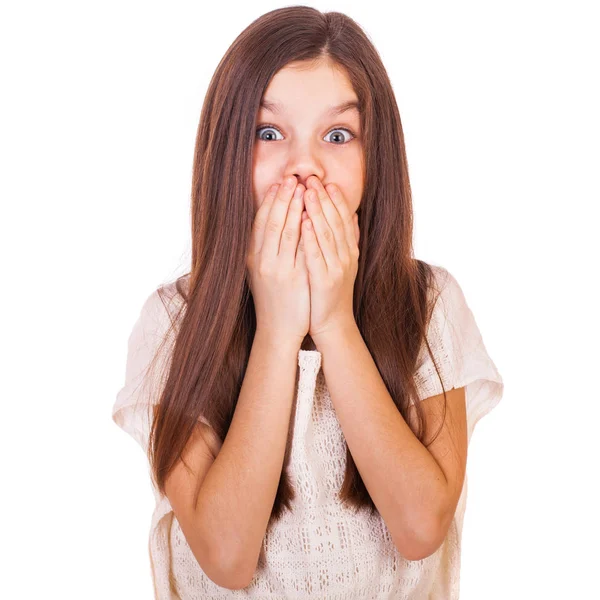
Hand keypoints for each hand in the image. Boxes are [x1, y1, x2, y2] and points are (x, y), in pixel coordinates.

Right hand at [247, 176, 309, 345]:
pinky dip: (304, 231)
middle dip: (282, 198)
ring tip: (302, 189)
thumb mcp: (260, 272)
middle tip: (291, 178)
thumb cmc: (271, 299)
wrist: (277, 329)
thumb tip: (268, 222)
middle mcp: (262, 261)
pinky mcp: (294, 279)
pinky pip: (300, 250)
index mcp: (252, 258)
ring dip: (294, 208)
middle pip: (272, 222)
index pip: (260, 222)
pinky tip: (310, 217)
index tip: (278, 184)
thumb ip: (263, 248)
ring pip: (286, 232)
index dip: (269, 201)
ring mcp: (278, 270)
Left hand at [299, 175, 359, 343]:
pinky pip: (317, 255)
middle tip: (312, 179)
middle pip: (335, 222)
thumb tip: (353, 215)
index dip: (336, 200)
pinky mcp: (325, 280)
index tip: (326, 182)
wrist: (332, 322)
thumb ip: (348, 239)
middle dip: (324, 199)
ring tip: (307, 192)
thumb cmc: (331, 291)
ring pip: (327, 234)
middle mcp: (346, 257)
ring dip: (317, 212)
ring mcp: (337, 268)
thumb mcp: (343, 262)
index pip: (344, 219)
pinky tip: (304, 222)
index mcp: (350, 251)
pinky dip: (311, 237)